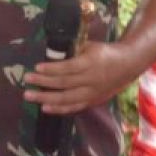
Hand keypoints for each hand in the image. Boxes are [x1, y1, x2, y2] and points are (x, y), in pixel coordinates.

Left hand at [23, 40, 141, 114]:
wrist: (128, 65)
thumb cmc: (104, 53)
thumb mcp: (90, 46)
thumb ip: (73, 51)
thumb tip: (51, 53)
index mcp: (90, 63)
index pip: (68, 68)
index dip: (51, 69)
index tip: (36, 67)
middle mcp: (91, 80)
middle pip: (64, 84)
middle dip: (43, 83)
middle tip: (26, 80)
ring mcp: (92, 93)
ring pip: (67, 98)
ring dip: (46, 98)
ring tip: (29, 96)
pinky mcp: (93, 101)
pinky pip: (74, 107)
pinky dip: (59, 109)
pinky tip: (45, 108)